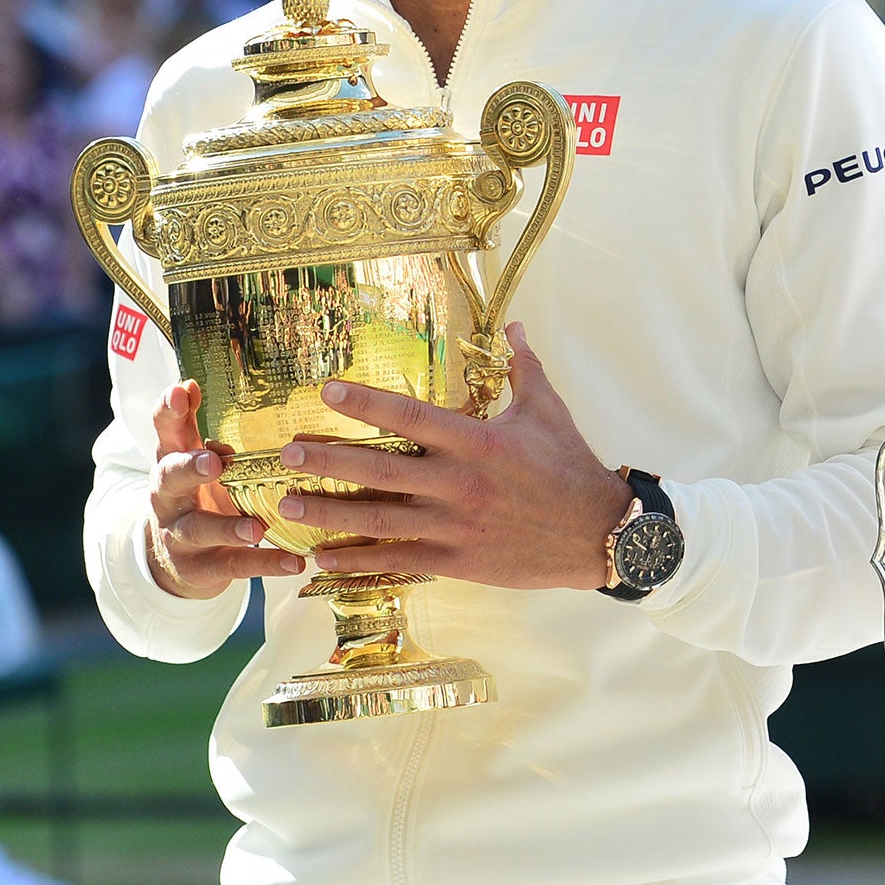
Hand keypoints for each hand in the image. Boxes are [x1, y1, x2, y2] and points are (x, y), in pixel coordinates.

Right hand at [145, 379, 304, 598]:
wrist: (174, 562)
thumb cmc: (197, 495)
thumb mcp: (195, 461)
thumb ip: (196, 428)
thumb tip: (191, 385)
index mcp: (172, 462)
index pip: (165, 431)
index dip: (169, 410)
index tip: (182, 391)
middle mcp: (169, 497)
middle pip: (169, 478)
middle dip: (190, 468)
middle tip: (214, 462)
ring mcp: (180, 535)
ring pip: (199, 529)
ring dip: (229, 528)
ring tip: (257, 528)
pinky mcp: (201, 568)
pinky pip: (235, 565)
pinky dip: (265, 564)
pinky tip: (294, 563)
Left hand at [277, 322, 629, 590]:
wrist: (597, 531)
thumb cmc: (571, 466)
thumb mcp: (549, 410)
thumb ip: (524, 366)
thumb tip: (513, 325)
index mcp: (477, 441)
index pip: (410, 416)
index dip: (366, 402)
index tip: (327, 392)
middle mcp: (458, 481)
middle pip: (379, 469)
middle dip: (328, 460)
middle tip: (287, 453)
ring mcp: (454, 524)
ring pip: (378, 517)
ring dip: (327, 512)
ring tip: (286, 504)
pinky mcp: (457, 559)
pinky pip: (397, 558)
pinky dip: (356, 559)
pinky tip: (321, 558)